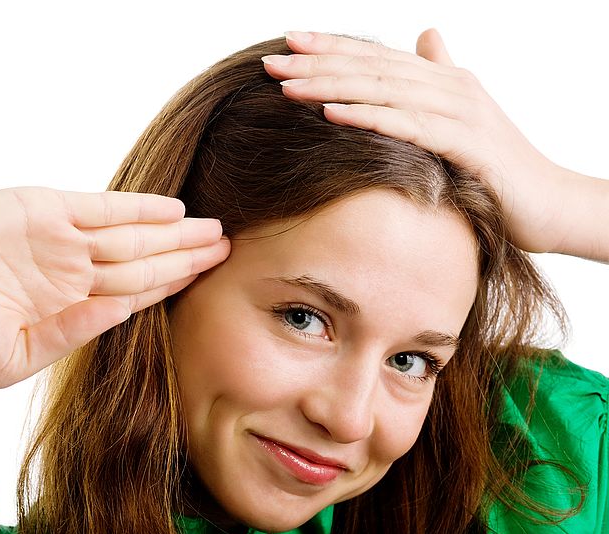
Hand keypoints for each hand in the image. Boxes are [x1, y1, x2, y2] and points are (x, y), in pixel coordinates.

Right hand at [0, 187, 228, 386]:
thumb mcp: (8, 359)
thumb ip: (67, 338)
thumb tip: (120, 315)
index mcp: (64, 312)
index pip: (132, 297)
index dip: (171, 290)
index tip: (208, 286)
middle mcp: (68, 274)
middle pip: (142, 263)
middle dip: (186, 258)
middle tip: (229, 249)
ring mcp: (57, 240)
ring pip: (131, 234)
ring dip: (174, 233)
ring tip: (216, 231)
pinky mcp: (40, 209)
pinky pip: (99, 207)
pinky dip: (136, 207)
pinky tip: (173, 209)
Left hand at [262, 29, 572, 254]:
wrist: (549, 205)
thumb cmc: (497, 169)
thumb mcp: (462, 122)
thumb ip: (440, 80)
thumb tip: (426, 39)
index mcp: (442, 80)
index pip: (377, 58)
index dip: (332, 47)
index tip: (288, 43)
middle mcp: (450, 86)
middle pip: (373, 68)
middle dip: (319, 64)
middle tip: (272, 62)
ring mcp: (461, 112)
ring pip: (385, 91)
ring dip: (333, 86)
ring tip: (289, 85)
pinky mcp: (467, 144)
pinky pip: (409, 126)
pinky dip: (369, 117)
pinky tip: (332, 113)